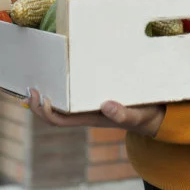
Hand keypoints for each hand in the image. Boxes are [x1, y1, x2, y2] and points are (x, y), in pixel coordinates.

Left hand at [26, 88, 164, 137]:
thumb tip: (106, 107)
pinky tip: (58, 68)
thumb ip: (124, 114)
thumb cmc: (146, 116)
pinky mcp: (94, 95)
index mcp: (90, 118)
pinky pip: (71, 92)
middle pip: (53, 113)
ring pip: (60, 103)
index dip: (46, 112)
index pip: (60, 120)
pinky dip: (60, 83)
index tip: (42, 96)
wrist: (157, 116)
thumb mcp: (138, 115)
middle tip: (31, 86)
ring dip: (47, 93)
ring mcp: (88, 104)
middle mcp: (85, 112)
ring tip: (37, 76)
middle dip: (38, 104)